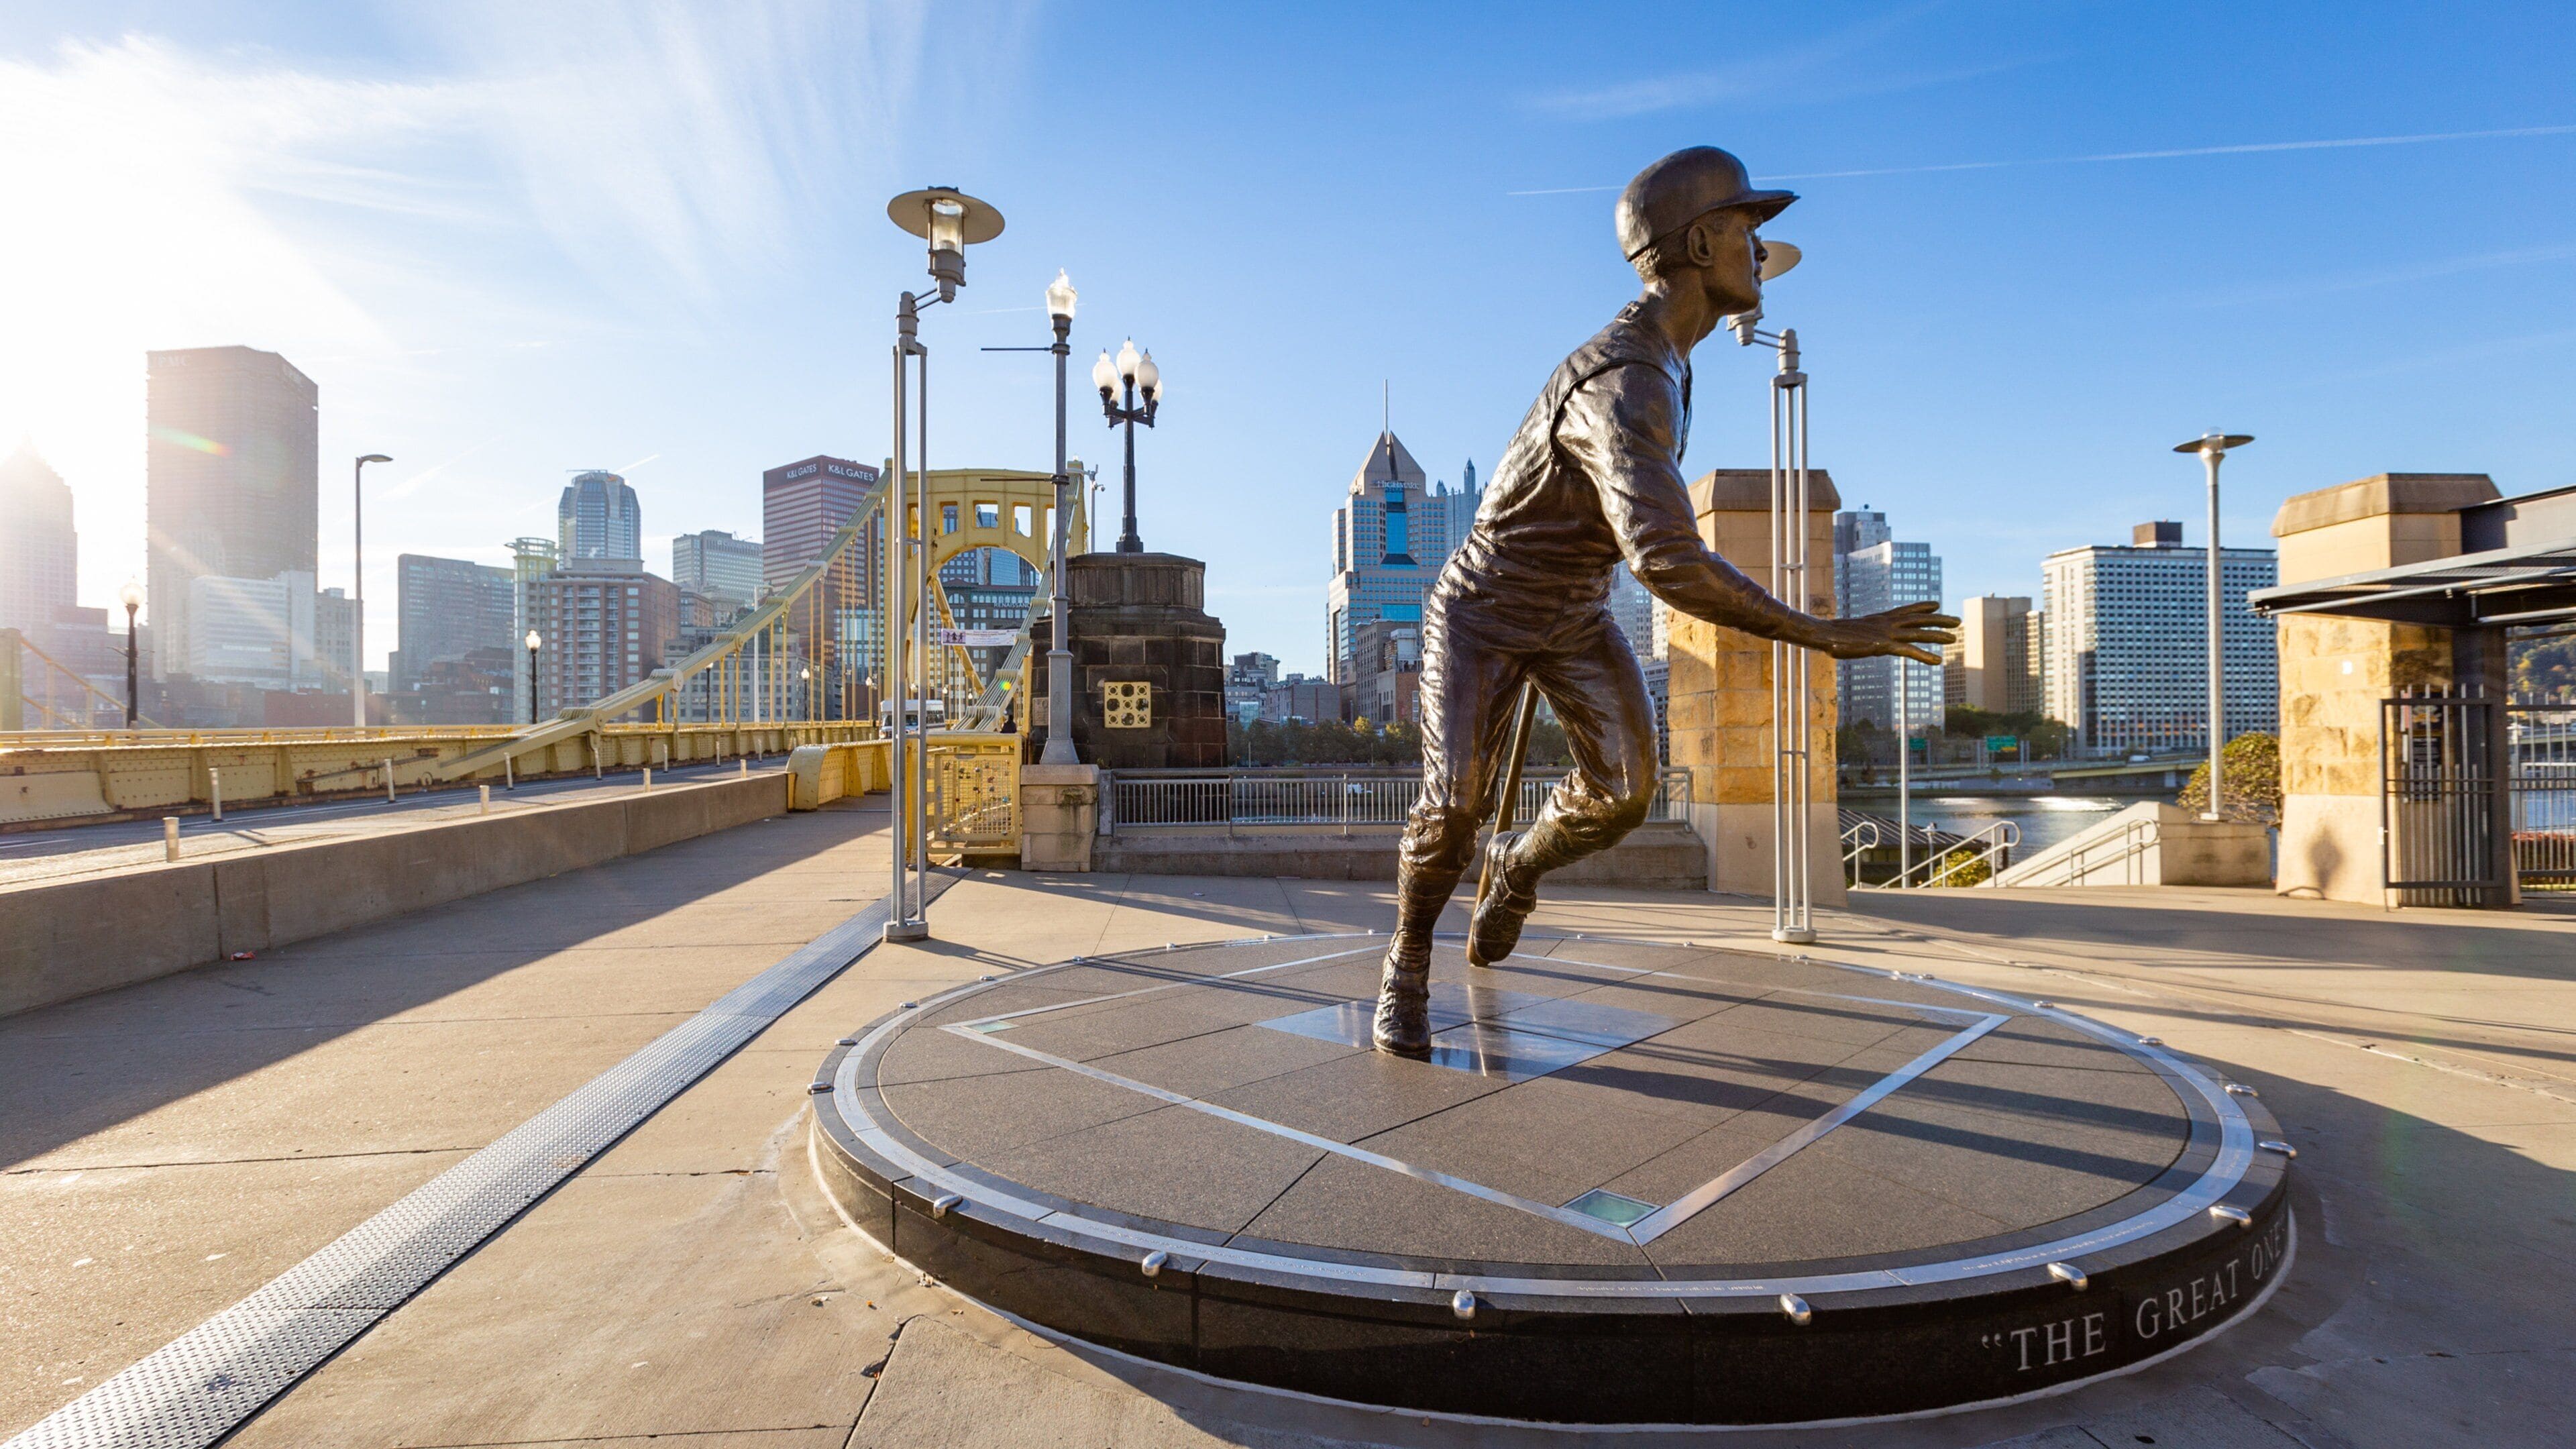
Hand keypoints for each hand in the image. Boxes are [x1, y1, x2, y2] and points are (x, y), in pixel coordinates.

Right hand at [1817, 601, 1957, 664]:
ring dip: (1937, 635)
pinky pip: (1909, 651)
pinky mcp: (1884, 645)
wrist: (1823, 634)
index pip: (1905, 610)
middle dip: (1939, 619)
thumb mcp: (1849, 633)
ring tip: (1954, 638)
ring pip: (1918, 633)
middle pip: (1918, 619)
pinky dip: (1924, 655)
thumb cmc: (1831, 636)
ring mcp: (1886, 633)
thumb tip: (1849, 638)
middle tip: (1957, 620)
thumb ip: (1858, 635)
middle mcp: (1887, 623)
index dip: (1921, 607)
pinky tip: (1938, 661)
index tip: (1936, 604)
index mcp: (1879, 619)